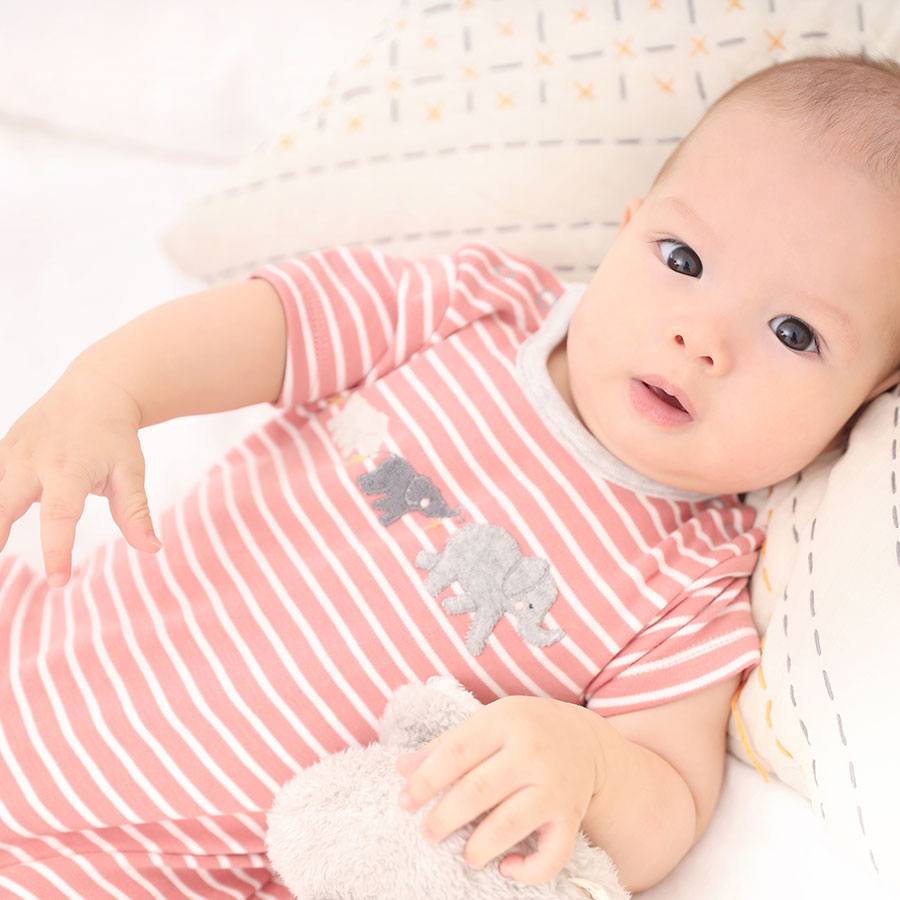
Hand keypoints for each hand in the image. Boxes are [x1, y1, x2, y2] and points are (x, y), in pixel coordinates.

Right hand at [0, 364, 159, 585]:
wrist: (97, 390)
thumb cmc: (116, 436)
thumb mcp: (131, 471)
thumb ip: (136, 512)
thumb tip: (153, 549)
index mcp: (70, 469)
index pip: (60, 516)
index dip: (57, 550)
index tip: (58, 581)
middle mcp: (34, 460)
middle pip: (5, 503)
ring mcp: (13, 452)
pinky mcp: (4, 449)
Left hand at [396, 695, 605, 884]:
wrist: (586, 740)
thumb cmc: (525, 729)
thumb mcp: (488, 722)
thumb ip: (447, 745)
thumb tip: (403, 769)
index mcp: (505, 721)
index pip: (457, 753)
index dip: (426, 780)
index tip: (404, 802)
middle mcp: (530, 753)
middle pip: (478, 790)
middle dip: (444, 818)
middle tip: (428, 832)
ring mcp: (553, 787)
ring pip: (509, 825)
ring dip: (479, 847)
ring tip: (466, 854)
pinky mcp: (570, 817)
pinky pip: (552, 854)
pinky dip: (528, 870)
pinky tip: (507, 868)